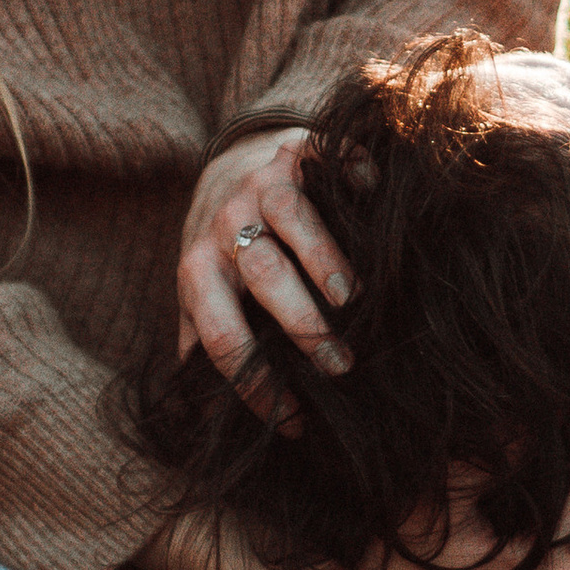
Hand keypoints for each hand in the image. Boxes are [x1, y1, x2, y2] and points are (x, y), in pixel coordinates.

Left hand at [177, 129, 352, 408]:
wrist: (227, 171)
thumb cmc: (223, 254)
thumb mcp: (201, 300)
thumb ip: (200, 346)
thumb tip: (203, 420)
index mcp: (198, 272)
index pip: (221, 335)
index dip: (255, 382)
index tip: (295, 420)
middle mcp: (226, 224)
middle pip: (261, 273)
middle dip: (301, 323)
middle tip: (339, 365)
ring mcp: (261, 182)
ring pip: (287, 213)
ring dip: (323, 256)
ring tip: (354, 298)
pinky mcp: (296, 149)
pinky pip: (322, 154)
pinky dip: (351, 170)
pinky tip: (371, 195)